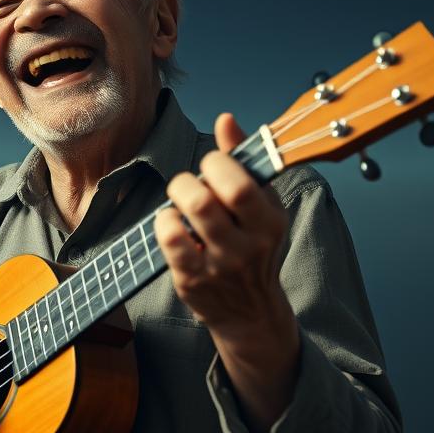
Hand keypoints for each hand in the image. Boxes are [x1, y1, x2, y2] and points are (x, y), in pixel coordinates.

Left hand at [155, 112, 290, 340]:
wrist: (251, 312)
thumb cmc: (254, 248)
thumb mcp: (262, 207)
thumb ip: (243, 162)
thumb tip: (226, 120)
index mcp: (269, 221)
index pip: (240, 184)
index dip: (216, 164)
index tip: (211, 166)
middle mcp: (247, 245)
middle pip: (206, 199)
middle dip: (189, 180)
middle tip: (191, 185)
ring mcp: (219, 265)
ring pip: (186, 216)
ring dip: (176, 198)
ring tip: (181, 203)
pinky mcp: (192, 279)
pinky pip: (169, 240)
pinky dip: (164, 222)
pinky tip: (171, 223)